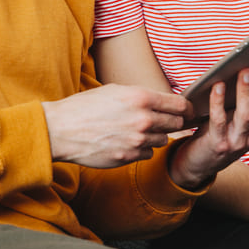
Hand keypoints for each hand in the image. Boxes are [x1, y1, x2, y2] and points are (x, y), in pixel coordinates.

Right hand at [42, 84, 187, 168]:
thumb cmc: (85, 107)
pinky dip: (142, 149)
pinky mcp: (129, 157)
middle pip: (176, 124)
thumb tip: (162, 101)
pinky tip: (127, 141)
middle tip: (164, 120)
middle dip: (172, 122)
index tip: (186, 110)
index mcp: (140, 97)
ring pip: (162, 140)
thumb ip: (141, 96)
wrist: (62, 130)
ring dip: (155, 135)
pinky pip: (148, 153)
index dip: (186, 108)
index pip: (179, 105)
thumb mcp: (114, 90)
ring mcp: (137, 140)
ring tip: (136, 130)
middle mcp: (143, 119)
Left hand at [169, 57, 248, 188]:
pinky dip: (218, 101)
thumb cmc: (223, 130)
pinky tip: (217, 85)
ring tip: (245, 69)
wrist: (202, 162)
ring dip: (246, 90)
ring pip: (247, 113)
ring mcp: (238, 141)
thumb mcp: (241, 117)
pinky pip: (219, 120)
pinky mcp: (219, 144)